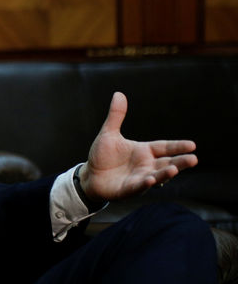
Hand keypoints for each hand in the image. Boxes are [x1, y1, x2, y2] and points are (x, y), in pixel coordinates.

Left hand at [80, 92, 197, 201]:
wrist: (89, 176)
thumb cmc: (102, 156)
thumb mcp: (109, 134)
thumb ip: (116, 116)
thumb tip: (118, 94)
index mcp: (144, 151)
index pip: (164, 147)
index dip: (177, 146)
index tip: (192, 145)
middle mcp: (146, 165)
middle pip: (166, 163)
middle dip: (180, 162)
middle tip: (194, 159)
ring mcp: (139, 178)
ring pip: (156, 176)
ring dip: (165, 174)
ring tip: (174, 169)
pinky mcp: (128, 189)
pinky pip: (138, 187)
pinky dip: (145, 184)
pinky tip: (151, 180)